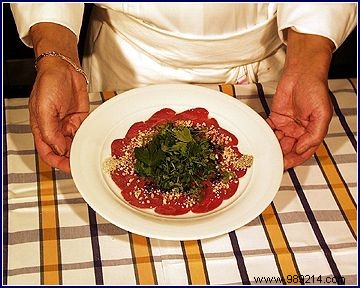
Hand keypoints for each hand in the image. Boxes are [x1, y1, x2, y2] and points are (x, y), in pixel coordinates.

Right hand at [29, 58, 88, 172]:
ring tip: (87, 155)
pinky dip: (86, 139)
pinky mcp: (79, 119)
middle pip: (62, 151)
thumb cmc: (49, 83)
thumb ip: (50, 132)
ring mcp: (68, 124)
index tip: (68, 167)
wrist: (64, 68)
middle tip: (81, 163)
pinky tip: (90, 142)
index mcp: (42, 129)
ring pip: (74, 144)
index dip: (57, 162)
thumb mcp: (44, 109)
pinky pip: (83, 133)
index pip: (48, 152)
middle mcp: (55, 129)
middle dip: (70, 159)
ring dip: (79, 150)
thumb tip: (59, 149)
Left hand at [267, 29, 333, 169]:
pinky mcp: (276, 117)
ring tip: (267, 152)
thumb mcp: (322, 114)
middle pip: (290, 148)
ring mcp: (287, 124)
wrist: (301, 73)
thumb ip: (314, 134)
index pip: (304, 151)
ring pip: (279, 141)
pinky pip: (270, 130)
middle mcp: (299, 130)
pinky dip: (266, 136)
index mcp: (312, 131)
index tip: (286, 165)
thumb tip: (302, 149)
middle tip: (273, 160)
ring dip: (274, 147)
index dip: (295, 159)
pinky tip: (263, 140)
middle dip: (282, 155)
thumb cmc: (315, 88)